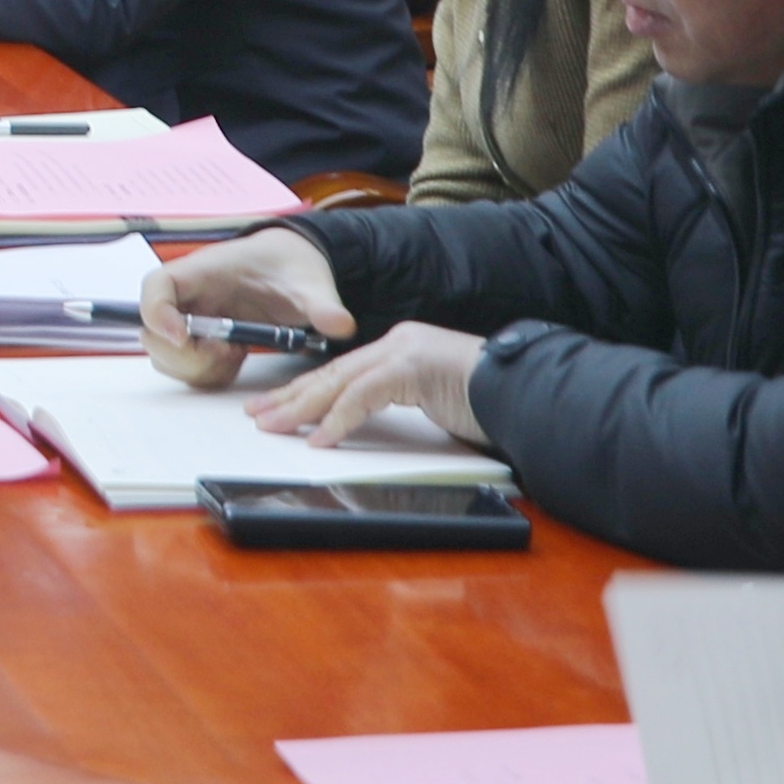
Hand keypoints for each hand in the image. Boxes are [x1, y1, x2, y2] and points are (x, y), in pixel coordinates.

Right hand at [138, 228, 350, 388]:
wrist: (292, 268)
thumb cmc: (290, 266)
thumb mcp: (310, 283)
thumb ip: (322, 304)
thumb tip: (341, 324)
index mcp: (203, 270)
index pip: (156, 287)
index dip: (156, 314)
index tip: (182, 337)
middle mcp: (187, 296)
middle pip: (154, 331)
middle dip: (184, 354)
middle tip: (225, 354)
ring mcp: (190, 318)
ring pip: (166, 354)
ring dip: (196, 367)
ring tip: (233, 357)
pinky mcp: (199, 339)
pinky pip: (185, 365)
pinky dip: (206, 373)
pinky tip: (234, 360)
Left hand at [247, 317, 493, 454]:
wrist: (525, 394)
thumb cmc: (486, 405)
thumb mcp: (430, 403)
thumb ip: (395, 404)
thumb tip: (356, 425)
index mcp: (400, 349)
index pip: (342, 371)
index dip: (307, 391)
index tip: (278, 408)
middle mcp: (397, 343)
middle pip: (332, 373)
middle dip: (291, 396)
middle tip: (258, 415)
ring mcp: (405, 351)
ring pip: (339, 382)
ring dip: (302, 408)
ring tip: (273, 425)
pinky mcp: (412, 368)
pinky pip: (363, 396)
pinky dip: (339, 420)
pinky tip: (320, 440)